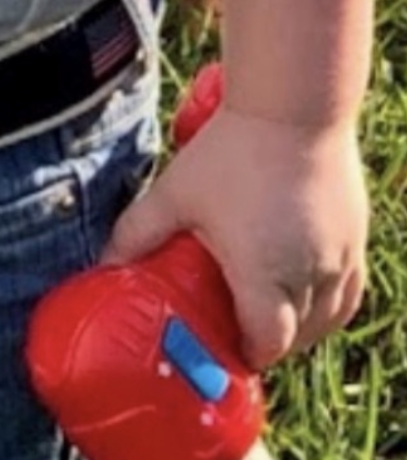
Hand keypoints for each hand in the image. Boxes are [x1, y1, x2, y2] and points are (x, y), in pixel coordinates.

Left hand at [102, 103, 367, 369]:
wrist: (292, 105)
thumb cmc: (232, 150)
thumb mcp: (176, 193)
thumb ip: (137, 232)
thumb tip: (104, 264)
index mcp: (264, 275)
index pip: (267, 344)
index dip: (248, 355)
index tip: (229, 350)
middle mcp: (309, 274)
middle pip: (298, 337)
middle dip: (271, 343)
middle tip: (242, 333)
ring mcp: (340, 256)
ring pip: (329, 318)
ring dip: (304, 328)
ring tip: (275, 319)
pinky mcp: (356, 236)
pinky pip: (352, 291)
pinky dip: (332, 304)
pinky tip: (312, 297)